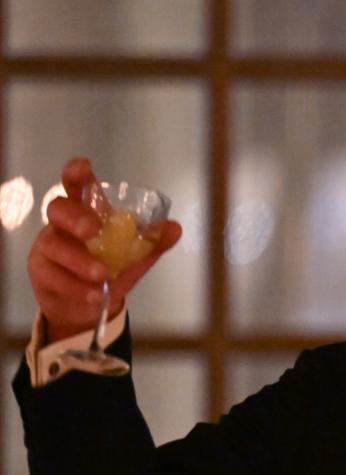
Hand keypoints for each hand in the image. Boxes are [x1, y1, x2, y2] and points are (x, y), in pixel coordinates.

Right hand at [28, 158, 182, 342]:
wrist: (85, 307)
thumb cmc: (106, 271)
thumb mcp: (132, 259)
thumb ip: (151, 244)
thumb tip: (175, 228)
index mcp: (84, 213)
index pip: (76, 186)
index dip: (76, 174)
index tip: (83, 167)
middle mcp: (62, 225)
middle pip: (57, 209)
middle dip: (75, 217)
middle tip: (92, 230)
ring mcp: (48, 247)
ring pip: (54, 246)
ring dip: (79, 260)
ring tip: (101, 275)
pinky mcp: (41, 273)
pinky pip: (53, 276)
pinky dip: (75, 286)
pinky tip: (94, 294)